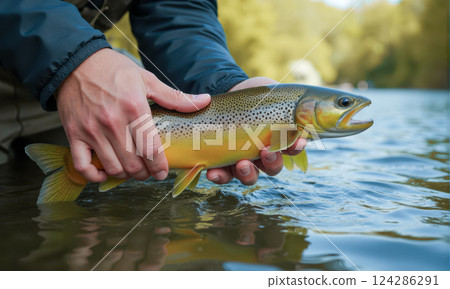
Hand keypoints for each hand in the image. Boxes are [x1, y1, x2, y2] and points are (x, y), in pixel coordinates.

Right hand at [57, 48, 209, 182]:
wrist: (76, 62)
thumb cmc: (114, 70)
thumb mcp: (147, 79)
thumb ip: (175, 97)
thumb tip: (204, 101)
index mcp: (134, 107)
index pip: (150, 148)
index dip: (159, 166)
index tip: (163, 172)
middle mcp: (112, 122)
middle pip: (133, 164)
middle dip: (145, 174)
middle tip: (149, 171)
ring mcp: (91, 130)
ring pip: (112, 168)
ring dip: (125, 175)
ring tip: (132, 170)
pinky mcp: (73, 134)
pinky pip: (82, 166)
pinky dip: (94, 176)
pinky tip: (105, 173)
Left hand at [206, 77, 306, 185]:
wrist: (226, 95)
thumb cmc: (251, 95)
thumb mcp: (263, 87)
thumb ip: (266, 90)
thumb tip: (226, 99)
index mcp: (278, 138)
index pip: (292, 148)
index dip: (296, 148)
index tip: (298, 142)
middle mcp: (263, 153)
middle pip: (273, 167)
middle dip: (273, 163)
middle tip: (266, 152)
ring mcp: (244, 160)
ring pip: (250, 176)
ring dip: (248, 174)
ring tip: (242, 164)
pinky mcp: (224, 162)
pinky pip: (224, 175)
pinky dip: (220, 176)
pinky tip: (213, 172)